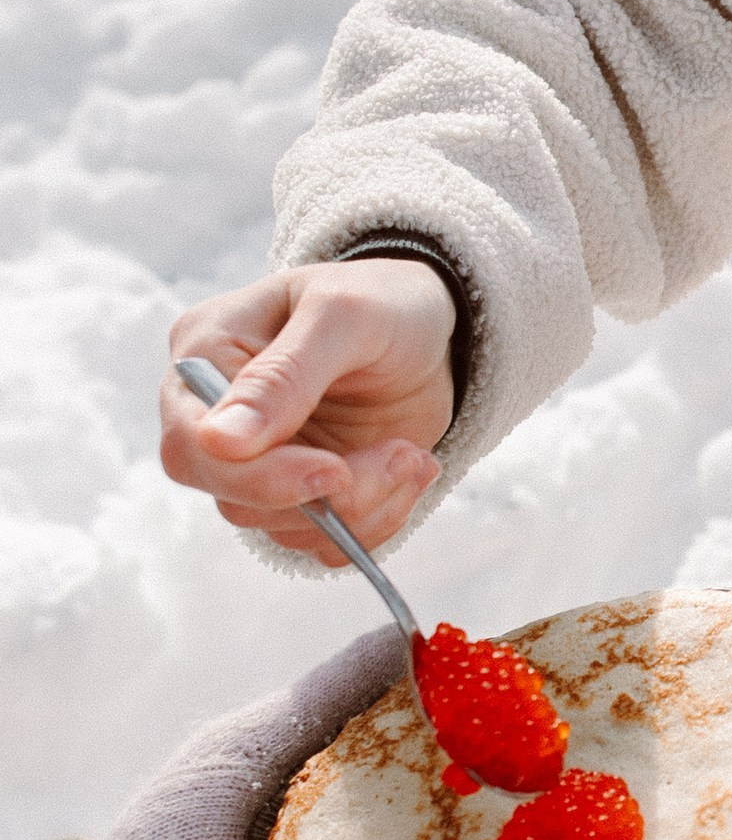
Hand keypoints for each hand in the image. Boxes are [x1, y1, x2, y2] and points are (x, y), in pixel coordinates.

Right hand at [160, 260, 456, 559]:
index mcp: (206, 354)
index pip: (191, 443)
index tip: (335, 469)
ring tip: (413, 454)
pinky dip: (376, 520)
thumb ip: (284, 375)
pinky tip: (412, 469)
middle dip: (325, 495)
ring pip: (283, 526)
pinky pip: (322, 540)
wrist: (432, 326)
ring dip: (363, 506)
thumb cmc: (383, 299)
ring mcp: (261, 458)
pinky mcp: (302, 488)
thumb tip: (219, 442)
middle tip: (401, 456)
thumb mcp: (344, 316)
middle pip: (233, 497)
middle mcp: (219, 414)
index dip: (257, 475)